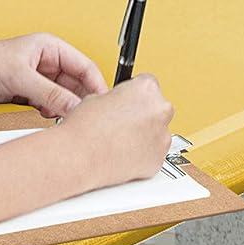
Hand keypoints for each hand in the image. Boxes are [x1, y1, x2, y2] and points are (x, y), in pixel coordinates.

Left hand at [0, 34, 106, 117]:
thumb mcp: (19, 77)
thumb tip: (75, 107)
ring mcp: (35, 80)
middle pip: (75, 84)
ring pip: (62, 98)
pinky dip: (50, 115)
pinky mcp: (24, 96)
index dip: (95, 86)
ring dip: (64, 110)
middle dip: (80, 101)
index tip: (102, 107)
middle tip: (84, 121)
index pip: (84, 66)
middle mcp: (45, 62)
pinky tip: (49, 122)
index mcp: (49, 47)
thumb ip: (50, 93)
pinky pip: (47, 107)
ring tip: (66, 123)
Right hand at [60, 74, 174, 188]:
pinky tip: (124, 155)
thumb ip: (118, 98)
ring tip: (121, 142)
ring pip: (158, 132)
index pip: (148, 85)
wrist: (81, 158)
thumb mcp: (98, 97)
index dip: (134, 95)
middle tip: (123, 123)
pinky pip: (154, 154)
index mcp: (146, 88)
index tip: (128, 103)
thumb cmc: (86, 128)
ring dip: (145, 136)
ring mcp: (162, 136)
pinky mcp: (159, 160)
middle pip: (157, 108)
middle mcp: (160, 109)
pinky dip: (143, 155)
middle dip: (143, 115)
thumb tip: (120, 104)